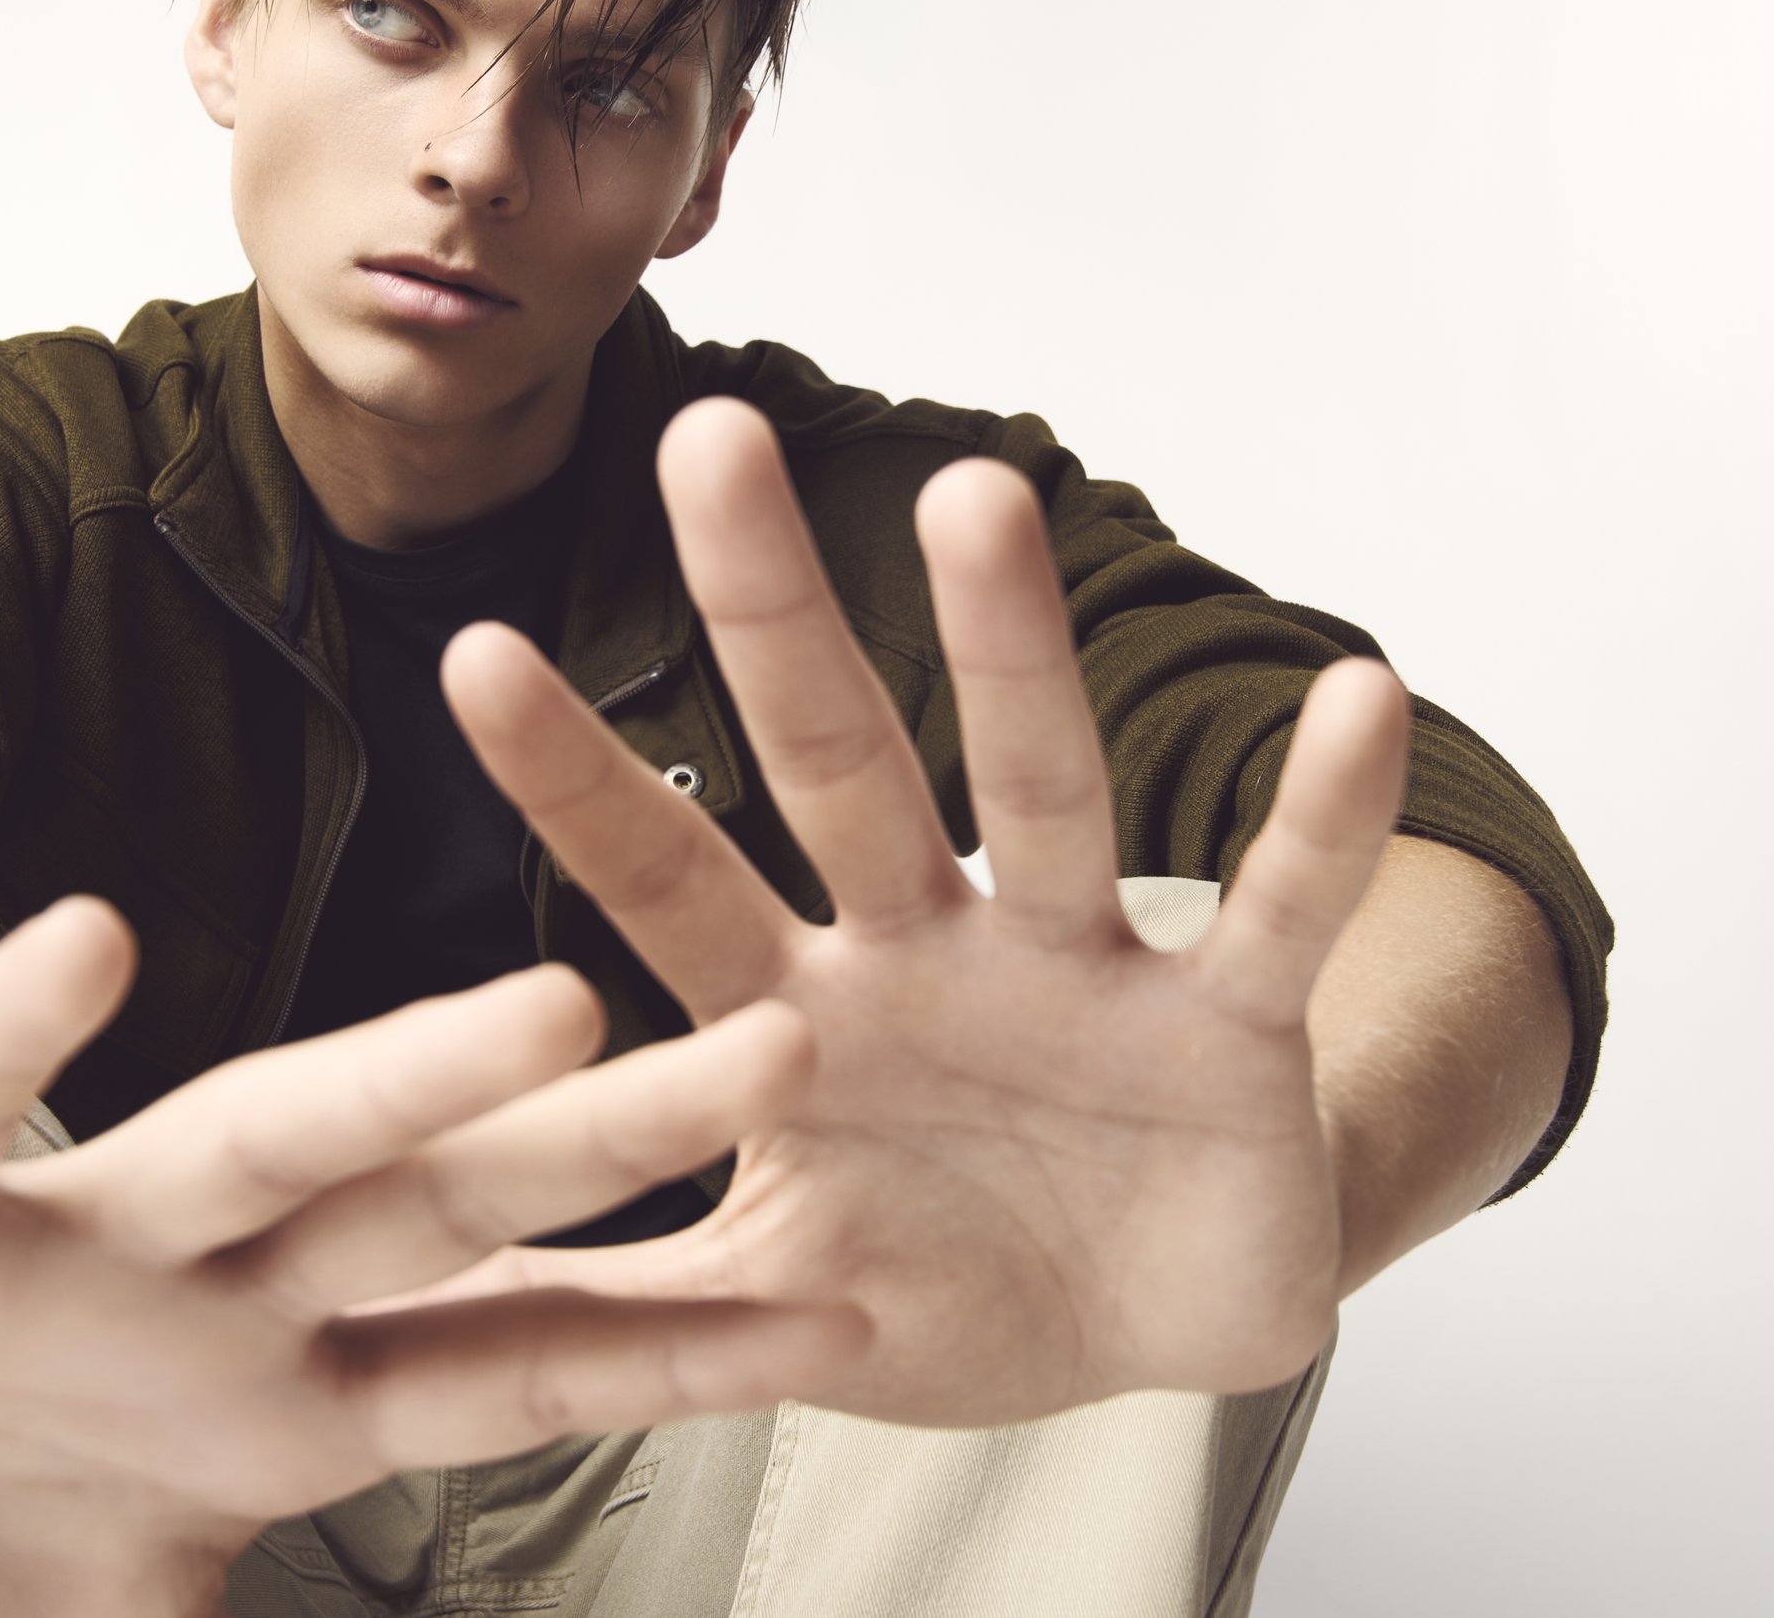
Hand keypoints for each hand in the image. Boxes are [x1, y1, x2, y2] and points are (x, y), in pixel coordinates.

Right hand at [0, 898, 864, 1616]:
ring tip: (544, 1008)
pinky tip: (86, 944)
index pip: (519, 1362)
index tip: (852, 1312)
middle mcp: (211, 1296)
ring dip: (394, 1079)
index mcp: (281, 1398)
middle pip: (439, 1208)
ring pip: (259, 1136)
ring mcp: (66, 1245)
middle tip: (786, 1047)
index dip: (682, 1346)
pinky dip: (13, 1042)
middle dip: (605, 1148)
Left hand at [429, 398, 1411, 1427]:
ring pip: (1039, 787)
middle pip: (836, 764)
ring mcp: (1078, 972)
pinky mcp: (1225, 1025)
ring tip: (975, 499)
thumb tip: (418, 1303)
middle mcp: (925, 957)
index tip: (473, 654)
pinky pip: (1280, 910)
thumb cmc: (942, 1283)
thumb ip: (612, 1296)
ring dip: (1011, 651)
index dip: (576, 784)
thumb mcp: (762, 1297)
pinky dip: (1321, 819)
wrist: (1147, 1331)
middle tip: (704, 442)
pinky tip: (1355, 694)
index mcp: (797, 1021)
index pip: (666, 881)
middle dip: (771, 612)